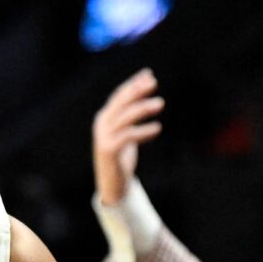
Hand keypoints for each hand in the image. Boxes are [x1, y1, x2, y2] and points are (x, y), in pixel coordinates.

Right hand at [92, 69, 163, 206]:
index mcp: (105, 119)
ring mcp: (104, 138)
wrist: (112, 186)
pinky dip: (143, 131)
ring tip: (160, 103)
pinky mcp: (109, 150)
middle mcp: (102, 125)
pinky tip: (157, 128)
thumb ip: (130, 120)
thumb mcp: (126, 135)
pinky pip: (128, 135)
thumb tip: (146, 102)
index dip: (133, 84)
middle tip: (154, 83)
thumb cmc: (121, 159)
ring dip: (143, 108)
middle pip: (120, 102)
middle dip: (137, 90)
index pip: (119, 96)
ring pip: (125, 117)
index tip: (149, 75)